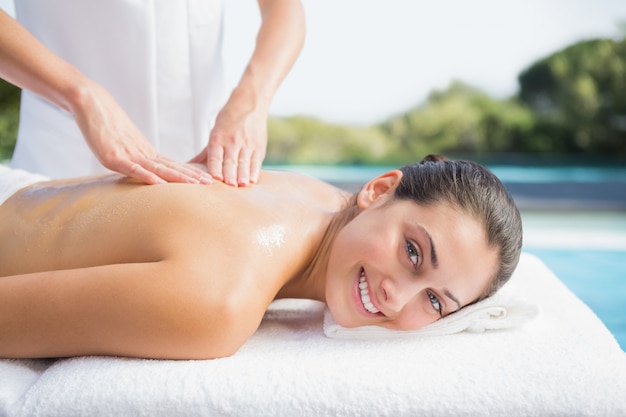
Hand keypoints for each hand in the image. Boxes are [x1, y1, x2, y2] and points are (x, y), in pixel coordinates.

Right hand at [73, 83, 212, 184]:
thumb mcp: (124, 143)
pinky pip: (133, 169)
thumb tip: (145, 170)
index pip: (172, 164)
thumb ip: (135, 157)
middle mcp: (141, 153)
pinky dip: (146, 177)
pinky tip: (159, 184)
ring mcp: (129, 155)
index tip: (206, 179)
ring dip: (177, 177)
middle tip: (210, 183)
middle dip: (191, 176)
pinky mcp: (113, 157)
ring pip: (158, 168)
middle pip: (171, 167)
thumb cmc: (105, 123)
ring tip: (194, 184)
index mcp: (145, 152)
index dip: (189, 172)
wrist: (90, 103)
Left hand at [190, 99, 266, 186]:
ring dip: (243, 175)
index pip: (215, 156)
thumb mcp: (215, 134)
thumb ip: (205, 154)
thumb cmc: (229, 121)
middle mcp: (232, 142)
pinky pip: (256, 162)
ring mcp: (246, 144)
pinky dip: (254, 171)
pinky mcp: (258, 147)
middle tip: (229, 186)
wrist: (249, 105)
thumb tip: (188, 166)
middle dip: (230, 174)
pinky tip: (252, 180)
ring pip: (243, 163)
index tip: (215, 179)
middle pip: (230, 161)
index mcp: (218, 139)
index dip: (215, 168)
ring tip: (242, 185)